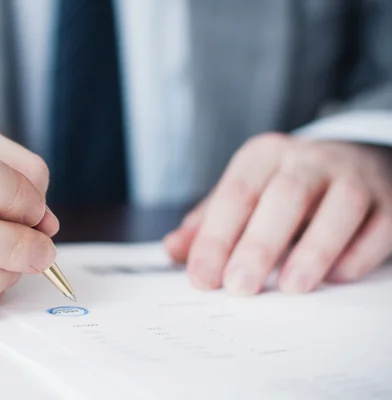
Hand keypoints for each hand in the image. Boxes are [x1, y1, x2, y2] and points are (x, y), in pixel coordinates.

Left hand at [164, 133, 391, 294]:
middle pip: (285, 197)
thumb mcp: (243, 194)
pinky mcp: (389, 199)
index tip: (201, 278)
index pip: (235, 195)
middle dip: (259, 244)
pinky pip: (379, 225)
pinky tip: (337, 277)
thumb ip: (208, 223)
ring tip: (290, 287)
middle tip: (239, 287)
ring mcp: (353, 176)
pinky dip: (359, 253)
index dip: (215, 238)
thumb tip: (174, 251)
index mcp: (263, 156)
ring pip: (338, 206)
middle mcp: (307, 159)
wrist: (352, 159)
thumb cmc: (284, 185)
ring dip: (314, 249)